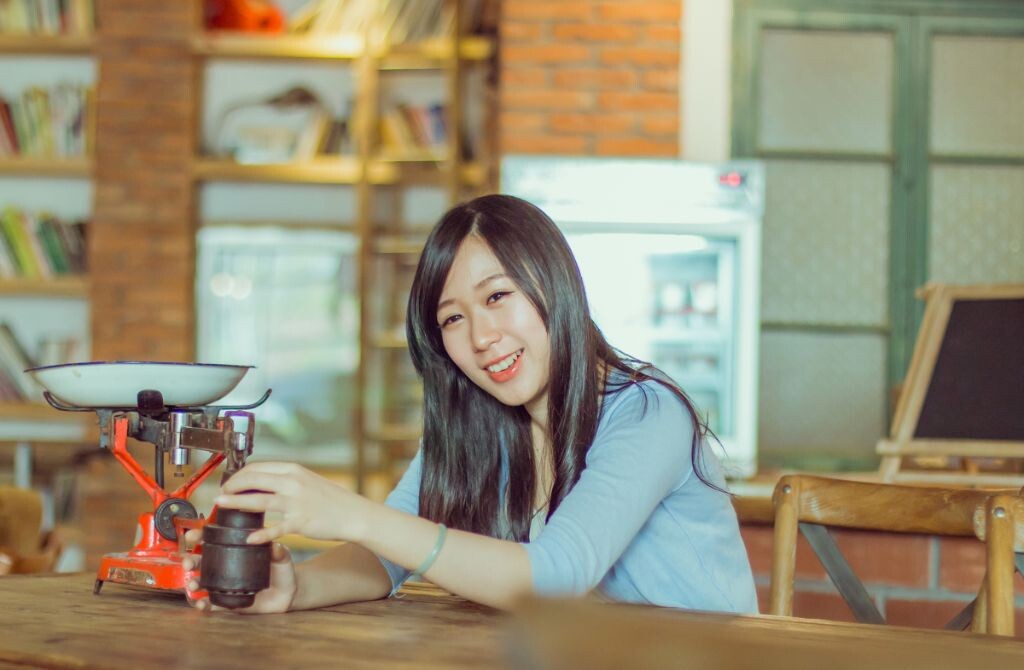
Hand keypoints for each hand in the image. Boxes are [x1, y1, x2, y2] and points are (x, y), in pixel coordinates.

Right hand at [182, 540, 296, 613]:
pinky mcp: (228, 600)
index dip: (200, 537)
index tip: (192, 536)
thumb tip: (275, 546)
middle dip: (190, 561)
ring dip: (192, 582)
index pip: (214, 540)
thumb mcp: (282, 557)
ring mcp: (225, 583)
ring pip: (202, 582)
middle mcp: (226, 566)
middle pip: (201, 561)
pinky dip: (202, 604)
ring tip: (193, 584)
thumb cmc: (282, 570)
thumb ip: (279, 552)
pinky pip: (211, 603)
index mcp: (236, 549)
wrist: (288, 593)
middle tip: (188, 563)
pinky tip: (200, 603)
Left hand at [214, 462, 368, 543]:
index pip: (258, 468)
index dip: (238, 475)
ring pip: (259, 500)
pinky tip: (250, 538)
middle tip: (220, 495)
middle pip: (253, 480)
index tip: (229, 483)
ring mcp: (296, 502)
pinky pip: (276, 528)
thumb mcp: (307, 480)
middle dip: (232, 486)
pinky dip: (261, 534)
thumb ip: (286, 479)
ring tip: (222, 505)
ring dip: (236, 502)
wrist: (353, 513)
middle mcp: (293, 483)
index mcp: (294, 470)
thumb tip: (261, 481)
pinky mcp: (301, 522)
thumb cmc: (330, 499)